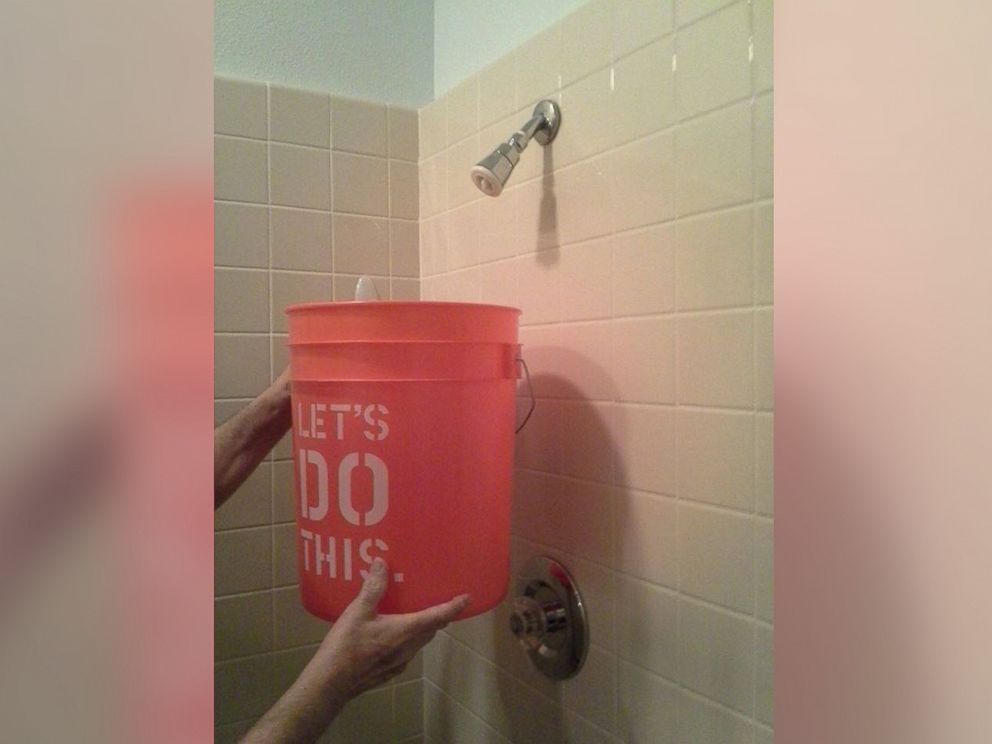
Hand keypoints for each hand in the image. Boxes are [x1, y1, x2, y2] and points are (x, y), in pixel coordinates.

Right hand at [242, 559, 467, 742]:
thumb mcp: (357, 612)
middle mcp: (407, 648)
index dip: (453, 607)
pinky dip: (409, 640)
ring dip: (424, 629)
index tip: (466, 598)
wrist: (331, 684)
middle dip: (439, 616)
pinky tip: (394, 636)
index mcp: (405, 631)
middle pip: (431, 630)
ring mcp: (399, 663)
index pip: (437, 616)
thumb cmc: (346, 646)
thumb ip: (372, 588)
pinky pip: (407, 652)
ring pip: (419, 642)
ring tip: (418, 614)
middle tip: (441, 601)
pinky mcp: (388, 672)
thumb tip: (382, 563)